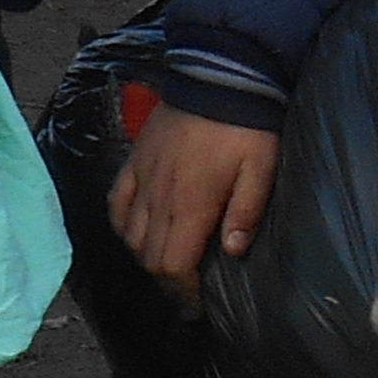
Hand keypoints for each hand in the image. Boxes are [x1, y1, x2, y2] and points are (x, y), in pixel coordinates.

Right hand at [106, 105, 279, 300]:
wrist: (218, 74)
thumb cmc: (245, 125)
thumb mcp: (261, 168)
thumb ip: (246, 211)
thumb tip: (232, 252)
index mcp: (191, 204)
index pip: (172, 265)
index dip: (183, 292)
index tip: (197, 303)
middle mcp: (159, 196)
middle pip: (149, 256)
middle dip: (167, 280)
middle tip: (187, 287)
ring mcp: (142, 177)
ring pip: (129, 234)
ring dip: (146, 254)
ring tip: (167, 260)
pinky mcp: (135, 160)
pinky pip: (117, 201)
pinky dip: (122, 222)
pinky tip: (135, 228)